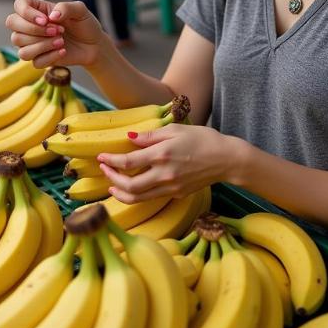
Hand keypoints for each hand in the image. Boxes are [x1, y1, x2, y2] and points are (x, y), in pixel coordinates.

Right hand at [5, 0, 103, 67]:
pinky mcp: (38, 59)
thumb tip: (51, 17)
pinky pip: (34, 62)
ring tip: (61, 41)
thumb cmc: (84, 24)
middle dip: (34, 30)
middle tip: (58, 30)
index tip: (46, 20)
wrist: (93, 45)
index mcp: (37, 9)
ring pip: (20, 47)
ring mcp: (32, 43)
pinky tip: (63, 51)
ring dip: (42, 45)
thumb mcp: (80, 10)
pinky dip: (50, 57)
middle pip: (12, 24)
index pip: (19, 5)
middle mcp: (30, 25)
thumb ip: (66, 7)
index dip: (27, 13)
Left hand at [97, 124, 241, 201]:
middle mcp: (164, 175)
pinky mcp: (177, 194)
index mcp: (162, 155)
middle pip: (129, 187)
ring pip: (139, 198)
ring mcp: (171, 187)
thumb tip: (129, 138)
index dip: (111, 161)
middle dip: (112, 180)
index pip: (128, 162)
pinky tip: (132, 187)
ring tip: (112, 185)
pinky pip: (152, 197)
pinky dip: (137, 195)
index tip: (101, 157)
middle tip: (104, 170)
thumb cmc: (202, 139)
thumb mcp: (175, 129)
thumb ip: (150, 136)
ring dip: (121, 193)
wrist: (226, 159)